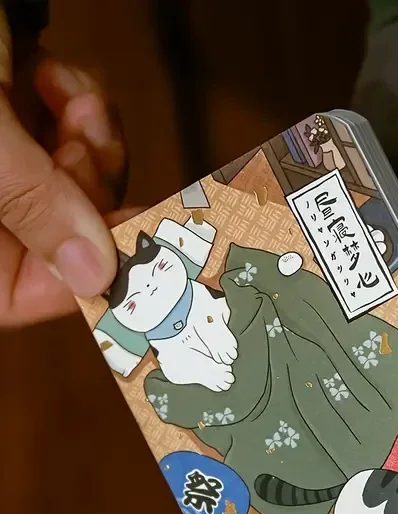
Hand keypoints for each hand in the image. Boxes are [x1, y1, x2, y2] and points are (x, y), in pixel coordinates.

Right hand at [0, 19, 132, 327]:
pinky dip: (78, 108)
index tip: (125, 247)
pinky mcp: (19, 125)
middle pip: (62, 243)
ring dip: (89, 143)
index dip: (71, 280)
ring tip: (63, 95)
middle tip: (82, 145)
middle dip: (87, 193)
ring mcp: (2, 166)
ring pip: (78, 191)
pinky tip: (50, 73)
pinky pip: (74, 141)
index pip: (15, 296)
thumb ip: (31, 202)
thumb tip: (94, 276)